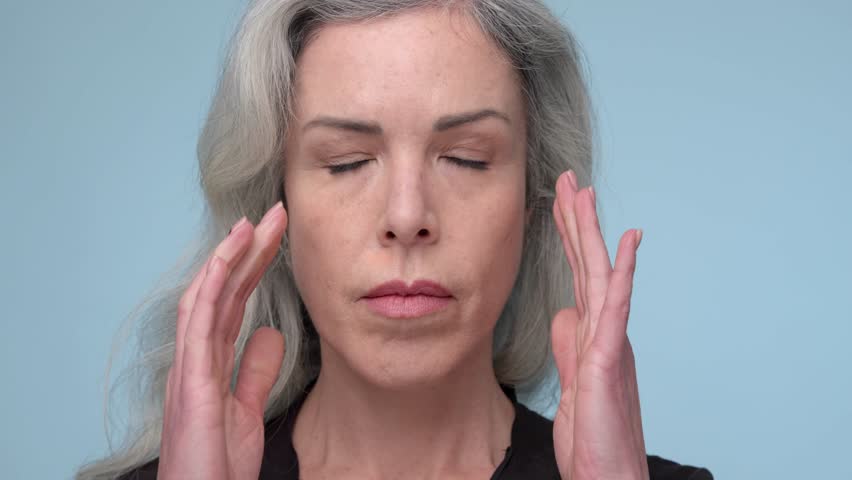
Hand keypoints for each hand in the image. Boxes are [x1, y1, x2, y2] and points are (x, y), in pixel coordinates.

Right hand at [158, 202, 287, 479]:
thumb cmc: (216, 465)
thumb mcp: (245, 411)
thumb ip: (255, 371)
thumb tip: (270, 333)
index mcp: (206, 364)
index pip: (232, 304)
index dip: (251, 268)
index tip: (275, 237)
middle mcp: (193, 359)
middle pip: (221, 292)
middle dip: (246, 251)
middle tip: (274, 215)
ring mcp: (187, 368)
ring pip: (205, 298)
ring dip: (228, 257)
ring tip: (251, 222)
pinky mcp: (189, 384)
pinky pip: (197, 325)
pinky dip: (211, 287)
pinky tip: (228, 259)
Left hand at [551, 171, 648, 479]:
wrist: (608, 476)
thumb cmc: (594, 435)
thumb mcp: (573, 381)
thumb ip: (569, 343)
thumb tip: (564, 310)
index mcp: (592, 334)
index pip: (578, 275)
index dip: (569, 238)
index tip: (558, 203)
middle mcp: (604, 331)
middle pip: (588, 265)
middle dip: (576, 220)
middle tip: (567, 179)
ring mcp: (610, 342)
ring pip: (601, 274)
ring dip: (592, 232)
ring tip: (584, 192)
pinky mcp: (610, 360)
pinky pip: (617, 308)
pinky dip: (624, 272)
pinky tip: (628, 241)